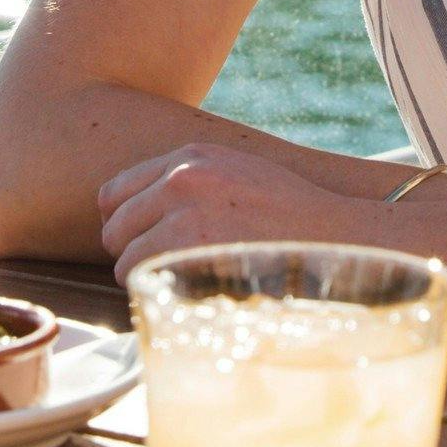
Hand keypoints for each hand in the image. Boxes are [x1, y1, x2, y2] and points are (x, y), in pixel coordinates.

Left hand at [96, 144, 435, 275]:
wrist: (332, 234)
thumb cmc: (288, 214)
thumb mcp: (236, 174)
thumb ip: (190, 183)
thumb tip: (142, 213)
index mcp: (189, 157)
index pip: (115, 192)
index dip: (123, 224)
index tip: (140, 243)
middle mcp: (180, 178)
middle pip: (114, 227)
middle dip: (132, 252)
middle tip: (165, 269)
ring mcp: (183, 212)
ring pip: (123, 257)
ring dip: (144, 275)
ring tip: (182, 281)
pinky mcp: (189, 247)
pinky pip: (142, 276)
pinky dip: (158, 290)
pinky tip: (190, 289)